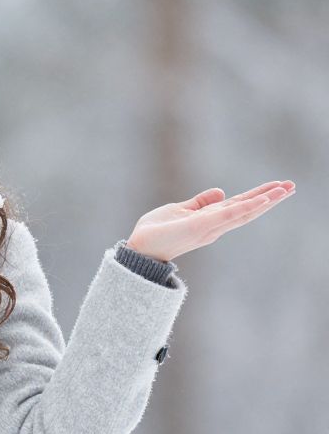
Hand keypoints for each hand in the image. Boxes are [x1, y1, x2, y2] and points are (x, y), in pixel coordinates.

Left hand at [125, 180, 295, 262]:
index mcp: (210, 220)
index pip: (239, 206)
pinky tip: (262, 200)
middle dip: (270, 198)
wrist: (139, 247)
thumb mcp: (180, 210)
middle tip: (292, 186)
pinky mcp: (200, 226)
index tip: (278, 186)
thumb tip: (221, 192)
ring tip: (285, 189)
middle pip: (247, 209)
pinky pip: (227, 215)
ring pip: (243, 212)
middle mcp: (214, 225)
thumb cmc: (156, 231)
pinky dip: (245, 207)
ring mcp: (209, 227)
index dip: (259, 196)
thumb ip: (201, 202)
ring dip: (265, 200)